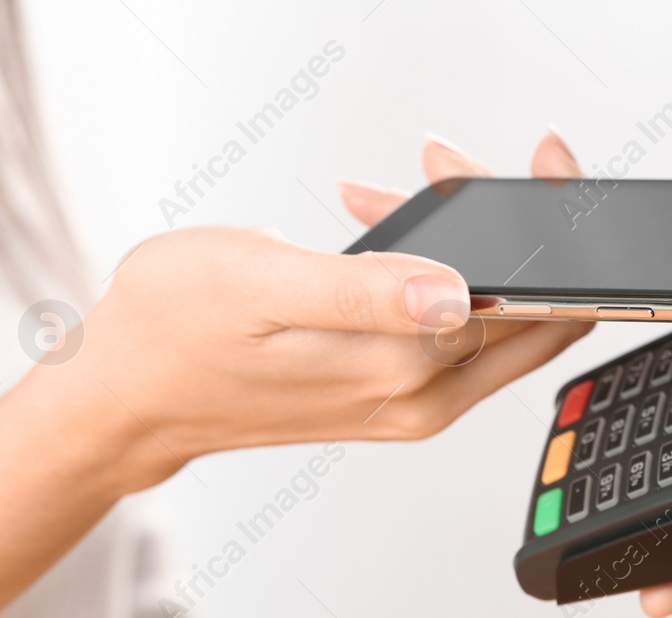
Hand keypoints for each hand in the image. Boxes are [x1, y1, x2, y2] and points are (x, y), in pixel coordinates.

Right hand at [31, 132, 593, 489]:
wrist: (125, 399)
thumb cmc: (174, 332)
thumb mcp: (262, 285)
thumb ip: (366, 291)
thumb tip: (458, 294)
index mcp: (407, 372)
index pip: (531, 302)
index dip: (546, 227)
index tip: (540, 165)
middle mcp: (425, 398)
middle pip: (529, 309)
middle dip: (509, 224)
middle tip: (444, 163)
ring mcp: (412, 400)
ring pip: (490, 311)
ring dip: (461, 239)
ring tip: (383, 194)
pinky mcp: (393, 391)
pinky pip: (447, 323)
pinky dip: (429, 268)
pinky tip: (372, 228)